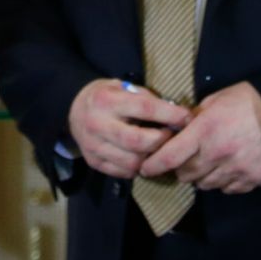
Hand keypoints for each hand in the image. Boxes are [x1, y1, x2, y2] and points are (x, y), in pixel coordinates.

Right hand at [67, 79, 190, 179]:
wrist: (74, 108)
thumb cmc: (107, 96)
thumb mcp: (123, 87)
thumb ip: (145, 99)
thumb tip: (175, 115)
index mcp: (106, 101)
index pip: (145, 108)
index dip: (170, 114)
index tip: (186, 117)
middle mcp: (97, 124)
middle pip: (137, 141)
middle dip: (161, 141)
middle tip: (172, 137)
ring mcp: (93, 146)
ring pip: (132, 162)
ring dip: (150, 157)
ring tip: (157, 149)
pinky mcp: (93, 161)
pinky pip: (123, 172)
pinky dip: (137, 167)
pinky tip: (141, 156)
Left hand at [136, 81, 260, 193]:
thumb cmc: (246, 101)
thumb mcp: (214, 101)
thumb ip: (192, 119)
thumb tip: (175, 131)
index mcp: (205, 131)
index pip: (169, 157)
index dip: (153, 166)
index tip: (145, 169)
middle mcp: (218, 153)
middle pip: (186, 175)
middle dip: (180, 169)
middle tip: (184, 159)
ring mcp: (237, 169)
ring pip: (205, 184)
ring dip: (201, 176)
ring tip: (207, 162)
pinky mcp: (252, 179)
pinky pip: (227, 189)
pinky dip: (223, 182)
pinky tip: (227, 168)